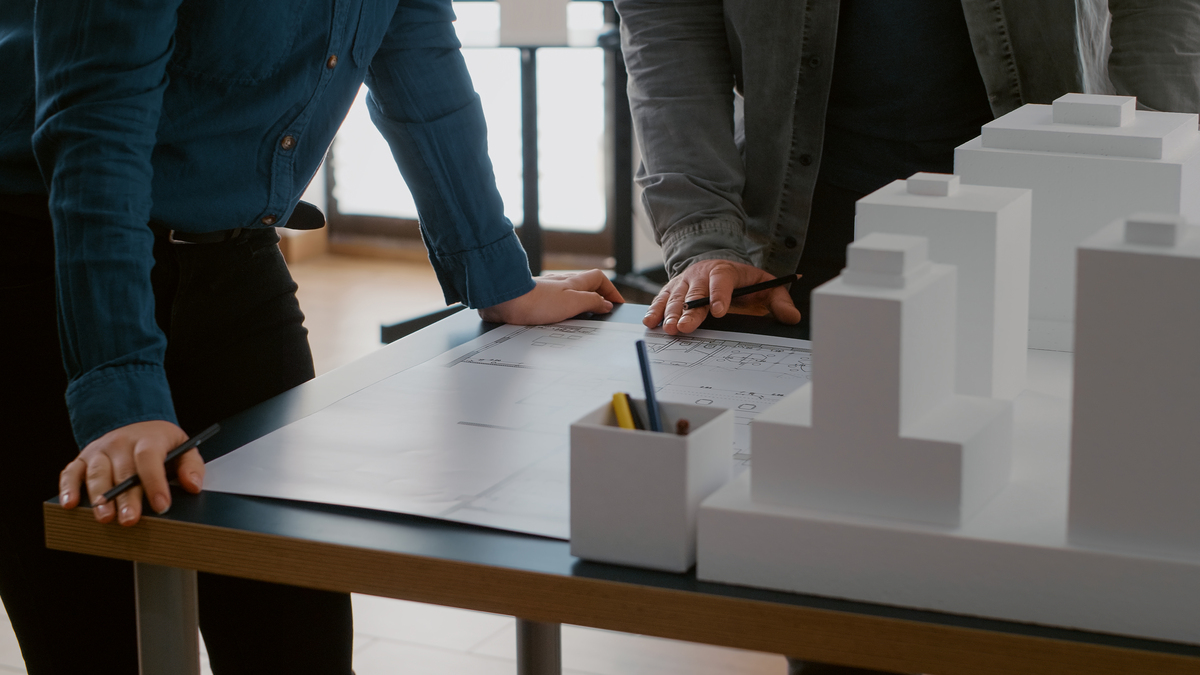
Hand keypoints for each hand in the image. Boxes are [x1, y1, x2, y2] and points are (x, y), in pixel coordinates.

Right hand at [59, 420, 205, 525]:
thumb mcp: (183, 448)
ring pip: (96, 473)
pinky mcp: (82, 459)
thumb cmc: (161, 444)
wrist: (137, 427)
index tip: (162, 505)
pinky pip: (71, 472)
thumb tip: (193, 486)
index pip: (149, 458)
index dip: (155, 482)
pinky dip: (68, 488)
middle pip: (122, 471)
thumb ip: (191, 466)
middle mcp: (121, 442)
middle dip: (126, 498)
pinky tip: (70, 504)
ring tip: (104, 518)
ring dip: (99, 497)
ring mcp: (99, 450)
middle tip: (130, 520)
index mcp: (148, 438)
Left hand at [478, 269, 625, 324]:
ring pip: (571, 297)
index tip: (618, 304)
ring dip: (580, 309)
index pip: (599, 279)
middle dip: (596, 300)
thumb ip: (591, 302)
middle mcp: (562, 284)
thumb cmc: (536, 302)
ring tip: (584, 324)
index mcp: (574, 282)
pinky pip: (555, 306)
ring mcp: (548, 292)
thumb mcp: (572, 303)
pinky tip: (560, 325)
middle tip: (603, 316)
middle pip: (586, 288)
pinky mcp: (535, 302)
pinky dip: (563, 314)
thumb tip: (605, 304)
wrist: (505, 302)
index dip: (611, 290)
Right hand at [644, 259, 800, 334]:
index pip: (722, 281)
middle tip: (686, 328)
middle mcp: (701, 274)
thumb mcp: (766, 286)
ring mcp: (684, 282)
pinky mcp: (673, 289)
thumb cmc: (744, 282)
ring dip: (670, 313)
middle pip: (694, 293)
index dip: (719, 295)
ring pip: (676, 297)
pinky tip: (651, 322)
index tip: (719, 312)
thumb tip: (792, 317)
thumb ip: (779, 301)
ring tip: (669, 328)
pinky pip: (662, 299)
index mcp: (725, 271)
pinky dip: (656, 310)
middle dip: (689, 312)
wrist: (720, 267)